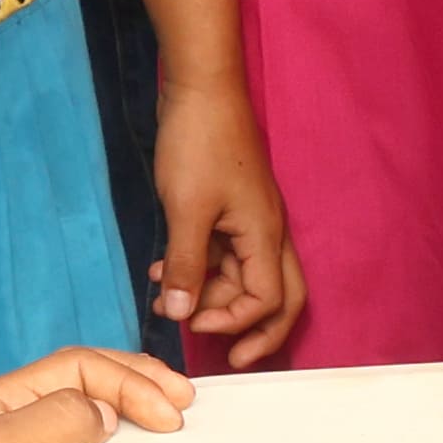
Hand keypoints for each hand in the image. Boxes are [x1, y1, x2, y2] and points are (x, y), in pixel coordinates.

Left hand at [149, 67, 306, 365]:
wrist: (200, 88)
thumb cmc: (199, 143)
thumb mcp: (187, 210)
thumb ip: (187, 266)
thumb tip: (182, 316)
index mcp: (266, 235)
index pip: (269, 300)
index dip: (236, 322)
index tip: (196, 327)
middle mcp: (267, 233)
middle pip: (278, 296)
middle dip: (254, 329)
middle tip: (225, 354)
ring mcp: (250, 220)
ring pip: (244, 275)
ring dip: (209, 294)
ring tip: (165, 300)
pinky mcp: (231, 208)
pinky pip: (224, 253)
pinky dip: (199, 267)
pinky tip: (164, 269)